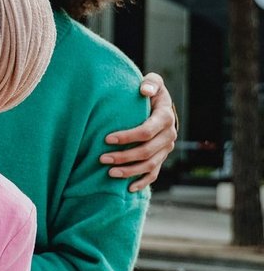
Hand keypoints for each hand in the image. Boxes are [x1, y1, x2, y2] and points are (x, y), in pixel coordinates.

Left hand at [100, 72, 176, 191]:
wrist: (161, 105)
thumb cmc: (151, 92)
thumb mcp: (154, 82)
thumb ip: (151, 83)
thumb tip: (143, 90)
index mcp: (165, 117)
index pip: (146, 131)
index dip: (127, 136)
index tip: (107, 139)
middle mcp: (168, 136)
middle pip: (147, 151)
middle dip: (124, 156)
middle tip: (102, 159)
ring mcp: (166, 149)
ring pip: (150, 165)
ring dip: (130, 171)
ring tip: (109, 172)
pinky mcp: (161, 157)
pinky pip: (154, 173)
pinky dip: (142, 182)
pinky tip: (128, 188)